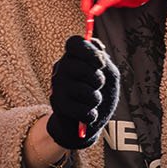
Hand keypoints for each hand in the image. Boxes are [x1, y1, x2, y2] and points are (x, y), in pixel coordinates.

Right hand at [44, 36, 120, 151]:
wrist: (88, 125)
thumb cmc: (101, 96)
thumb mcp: (109, 76)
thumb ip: (104, 60)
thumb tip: (95, 44)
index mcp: (74, 57)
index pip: (74, 42)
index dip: (89, 51)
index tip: (101, 63)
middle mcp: (61, 68)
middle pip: (78, 66)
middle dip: (97, 79)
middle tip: (98, 86)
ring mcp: (57, 86)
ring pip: (81, 90)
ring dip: (95, 99)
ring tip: (94, 102)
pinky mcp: (57, 105)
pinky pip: (80, 109)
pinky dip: (90, 115)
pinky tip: (89, 115)